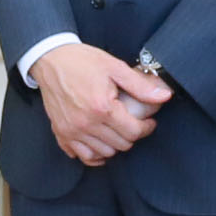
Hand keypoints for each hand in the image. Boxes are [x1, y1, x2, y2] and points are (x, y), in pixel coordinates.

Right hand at [37, 42, 168, 166]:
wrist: (50, 59)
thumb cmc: (81, 61)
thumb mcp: (114, 67)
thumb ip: (140, 85)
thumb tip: (164, 96)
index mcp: (102, 107)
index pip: (133, 132)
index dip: (146, 128)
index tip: (149, 122)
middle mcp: (86, 123)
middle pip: (120, 145)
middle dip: (132, 135)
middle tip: (133, 123)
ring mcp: (71, 131)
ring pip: (103, 153)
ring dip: (114, 145)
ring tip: (117, 130)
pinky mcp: (61, 133)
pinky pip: (82, 156)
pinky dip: (94, 153)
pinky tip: (100, 142)